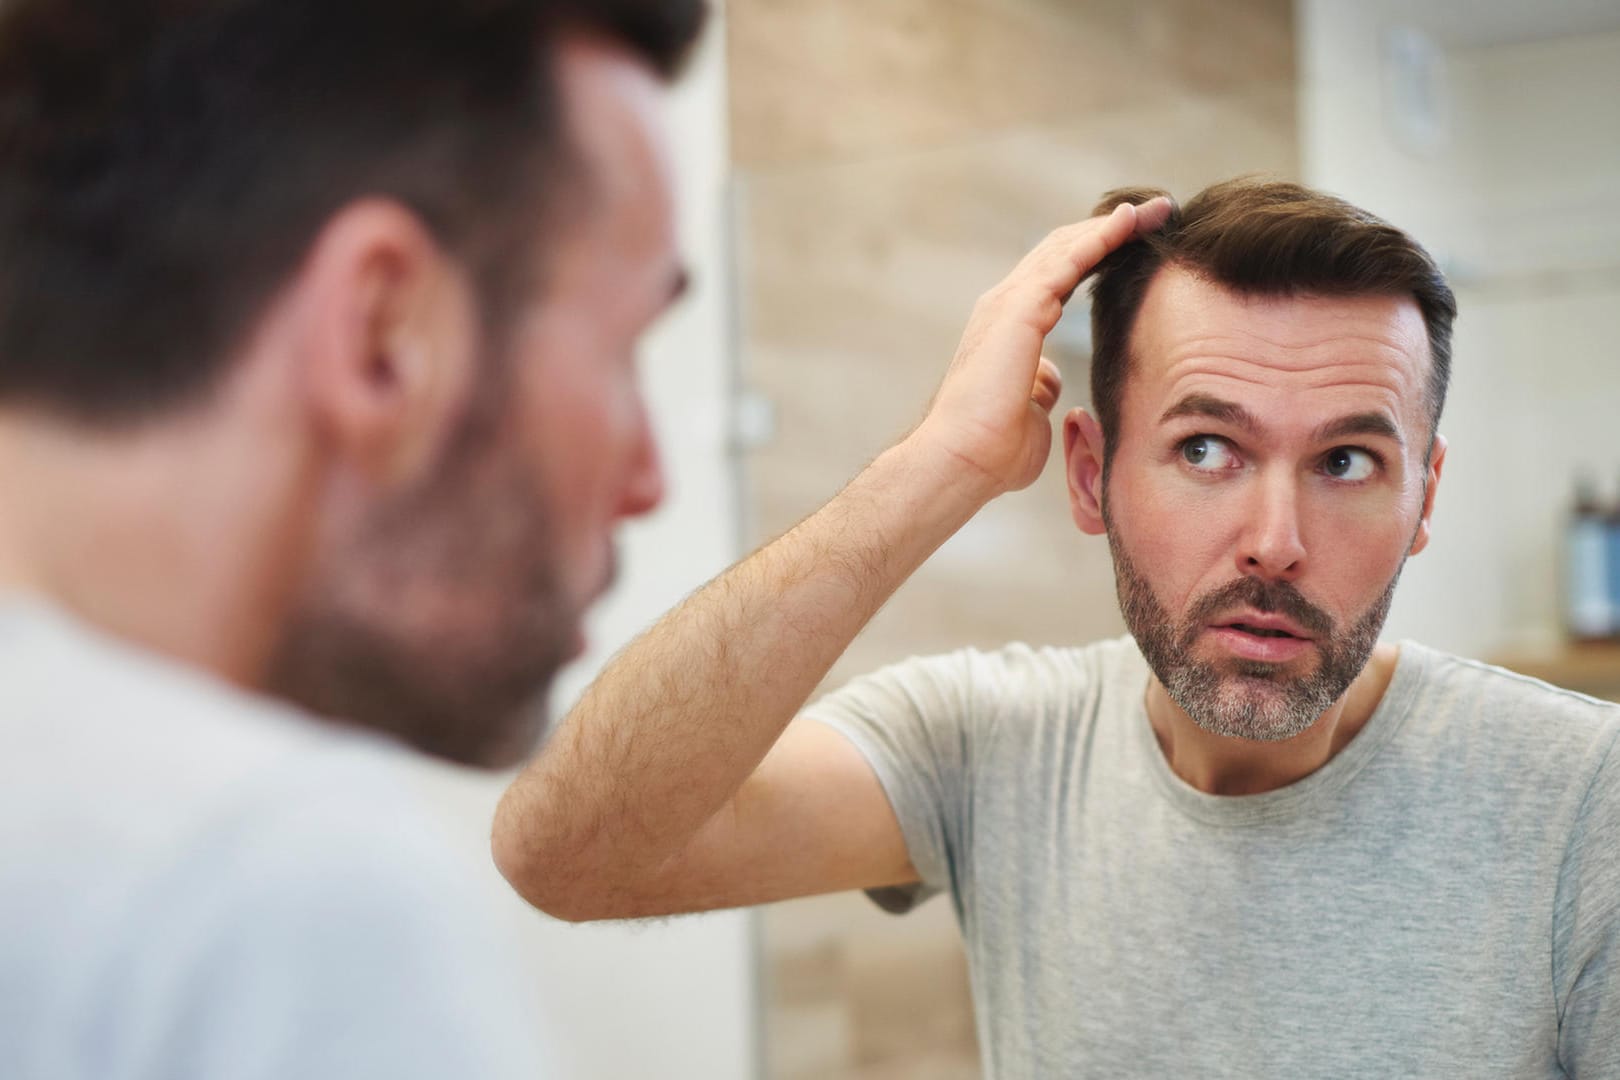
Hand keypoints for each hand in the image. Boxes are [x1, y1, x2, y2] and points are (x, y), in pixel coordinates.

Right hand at [912, 199, 1171, 496]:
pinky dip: (1100, 237)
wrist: (962, 460)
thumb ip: (1040, 387)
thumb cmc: (992, 451)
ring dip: (1113, 225)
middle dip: (1110, 230)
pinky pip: (1068, 260)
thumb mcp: (1029, 411)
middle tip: (1156, 214)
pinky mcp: (1019, 308)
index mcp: (1008, 328)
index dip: (1096, 255)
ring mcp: (1008, 303)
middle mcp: (1005, 305)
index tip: (1137, 245)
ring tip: (1154, 209)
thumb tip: (1049, 379)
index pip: (1057, 277)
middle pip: (1063, 251)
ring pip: (1066, 246)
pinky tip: (1130, 222)